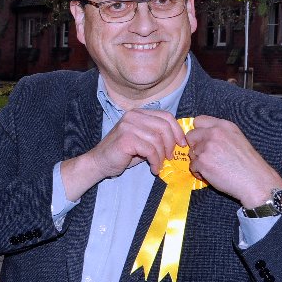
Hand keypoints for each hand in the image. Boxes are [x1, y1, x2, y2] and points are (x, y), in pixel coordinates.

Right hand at [61, 108, 184, 200]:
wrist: (99, 163)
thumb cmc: (122, 154)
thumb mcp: (142, 140)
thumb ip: (157, 135)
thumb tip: (179, 140)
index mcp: (138, 113)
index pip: (166, 116)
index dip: (177, 130)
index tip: (181, 144)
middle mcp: (133, 116)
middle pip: (164, 126)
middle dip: (171, 144)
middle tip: (170, 157)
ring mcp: (128, 126)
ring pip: (157, 140)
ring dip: (162, 156)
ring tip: (158, 165)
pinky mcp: (126, 139)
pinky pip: (150, 150)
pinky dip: (155, 161)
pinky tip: (153, 168)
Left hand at [185, 115, 281, 207]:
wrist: (256, 181)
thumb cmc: (249, 164)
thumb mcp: (238, 139)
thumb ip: (220, 134)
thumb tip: (201, 136)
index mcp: (224, 126)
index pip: (199, 120)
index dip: (198, 131)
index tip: (203, 140)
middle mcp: (214, 133)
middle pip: (191, 135)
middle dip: (195, 146)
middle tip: (208, 156)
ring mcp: (207, 147)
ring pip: (191, 152)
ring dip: (198, 161)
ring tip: (214, 167)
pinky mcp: (202, 162)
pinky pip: (192, 167)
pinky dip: (199, 172)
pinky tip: (213, 175)